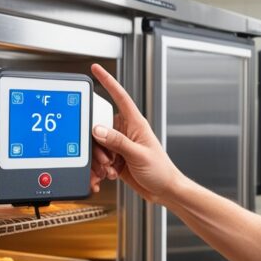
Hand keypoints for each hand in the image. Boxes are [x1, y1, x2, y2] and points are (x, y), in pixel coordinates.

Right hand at [89, 63, 183, 202]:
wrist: (164, 191)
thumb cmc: (161, 171)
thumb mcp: (138, 155)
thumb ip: (117, 142)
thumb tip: (98, 129)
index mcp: (135, 123)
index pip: (120, 96)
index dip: (108, 81)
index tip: (96, 68)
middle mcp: (126, 132)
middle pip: (100, 126)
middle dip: (97, 144)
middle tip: (106, 158)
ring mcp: (120, 145)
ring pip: (97, 145)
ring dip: (99, 160)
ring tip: (110, 170)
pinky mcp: (115, 159)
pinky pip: (99, 159)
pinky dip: (99, 169)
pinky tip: (107, 176)